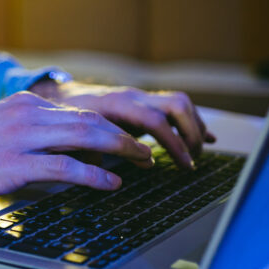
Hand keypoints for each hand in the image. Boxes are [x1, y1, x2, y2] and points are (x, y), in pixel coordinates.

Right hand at [0, 92, 154, 202]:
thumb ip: (29, 135)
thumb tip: (62, 154)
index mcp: (24, 105)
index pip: (80, 111)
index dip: (111, 125)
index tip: (130, 138)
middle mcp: (27, 115)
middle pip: (92, 119)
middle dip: (126, 135)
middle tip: (148, 151)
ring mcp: (21, 138)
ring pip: (85, 136)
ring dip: (121, 150)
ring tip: (142, 163)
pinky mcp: (13, 164)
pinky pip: (64, 167)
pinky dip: (94, 175)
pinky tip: (110, 184)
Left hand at [30, 80, 215, 168]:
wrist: (61, 94)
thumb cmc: (65, 116)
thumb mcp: (72, 134)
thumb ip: (87, 151)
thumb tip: (100, 174)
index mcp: (117, 104)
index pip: (155, 120)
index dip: (173, 143)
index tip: (184, 165)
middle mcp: (133, 96)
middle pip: (176, 105)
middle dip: (191, 133)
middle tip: (191, 160)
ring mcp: (140, 97)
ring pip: (180, 103)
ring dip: (194, 127)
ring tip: (196, 154)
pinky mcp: (144, 103)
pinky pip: (175, 108)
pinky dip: (192, 123)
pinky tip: (207, 139)